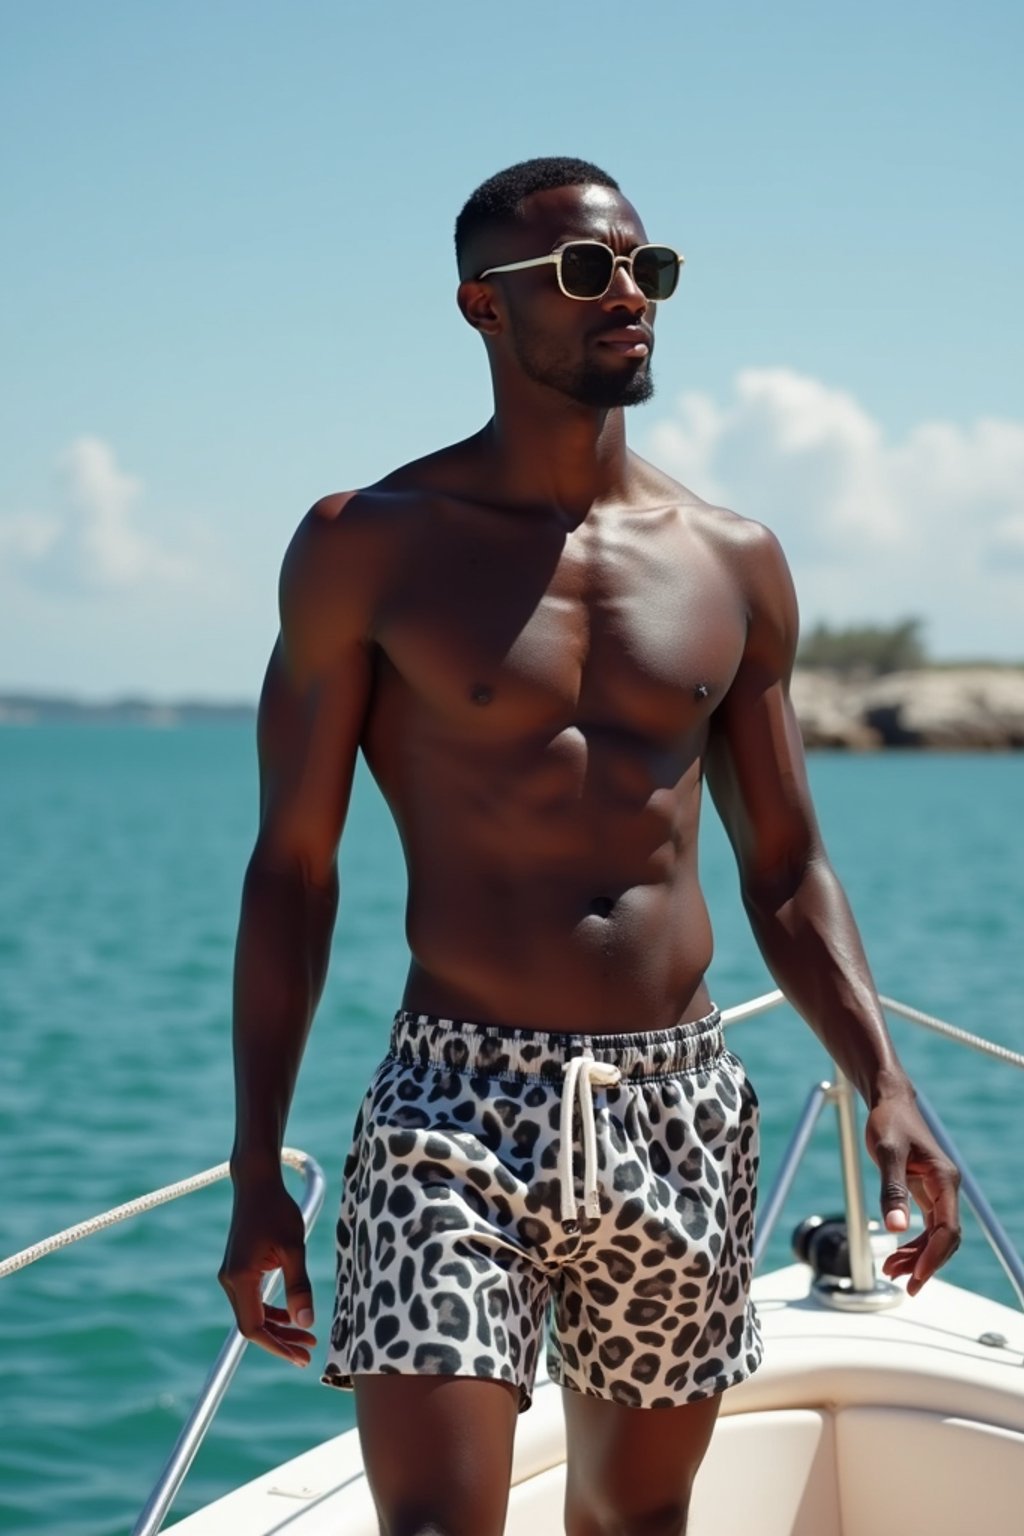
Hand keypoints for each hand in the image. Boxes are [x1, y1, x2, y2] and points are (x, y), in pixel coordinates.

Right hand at [218, 1175, 316, 1364]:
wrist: (257, 1184)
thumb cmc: (277, 1211)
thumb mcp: (294, 1248)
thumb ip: (299, 1286)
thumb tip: (306, 1322)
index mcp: (240, 1278)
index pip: (254, 1327)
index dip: (277, 1346)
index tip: (300, 1357)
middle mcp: (231, 1281)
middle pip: (253, 1324)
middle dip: (281, 1340)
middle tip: (309, 1351)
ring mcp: (232, 1275)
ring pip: (253, 1313)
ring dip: (279, 1326)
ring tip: (307, 1336)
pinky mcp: (239, 1269)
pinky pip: (254, 1299)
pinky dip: (272, 1310)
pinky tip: (292, 1314)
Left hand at [864, 1095, 960, 1295]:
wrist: (889, 1102)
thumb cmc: (889, 1122)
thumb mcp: (886, 1154)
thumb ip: (891, 1191)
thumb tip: (894, 1228)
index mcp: (944, 1180)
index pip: (948, 1229)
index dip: (934, 1256)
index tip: (917, 1277)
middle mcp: (946, 1189)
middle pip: (946, 1238)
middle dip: (926, 1263)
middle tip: (905, 1285)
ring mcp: (937, 1192)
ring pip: (935, 1236)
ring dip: (917, 1256)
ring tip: (891, 1272)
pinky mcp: (925, 1193)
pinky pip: (926, 1227)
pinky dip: (912, 1243)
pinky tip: (895, 1255)